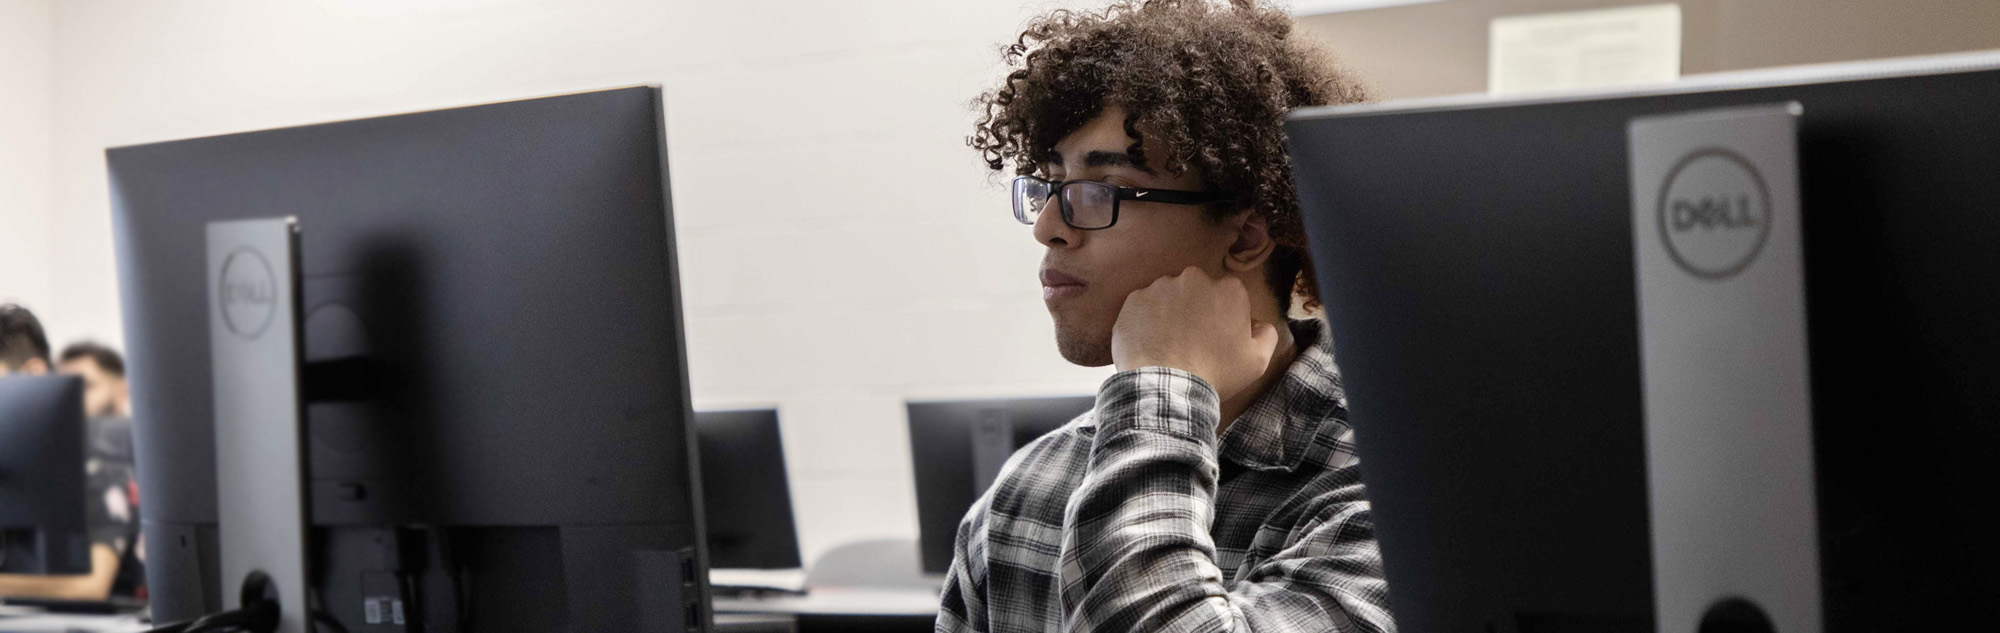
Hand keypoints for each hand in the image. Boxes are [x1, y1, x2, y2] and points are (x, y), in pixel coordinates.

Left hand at [1111, 266, 1279, 402]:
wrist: (1167, 387)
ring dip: (1170, 313)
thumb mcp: (1257, 360)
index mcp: (1229, 289)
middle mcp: (1195, 279)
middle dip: (1195, 309)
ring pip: (1169, 296)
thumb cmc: (1215, 373)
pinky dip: (1145, 320)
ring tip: (1168, 343)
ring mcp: (1161, 287)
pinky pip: (1143, 306)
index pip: (1228, 295)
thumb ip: (1266, 333)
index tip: (1217, 336)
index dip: (1224, 316)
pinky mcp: (1135, 300)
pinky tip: (1150, 342)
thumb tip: (1256, 323)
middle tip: (1192, 340)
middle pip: (1198, 291)